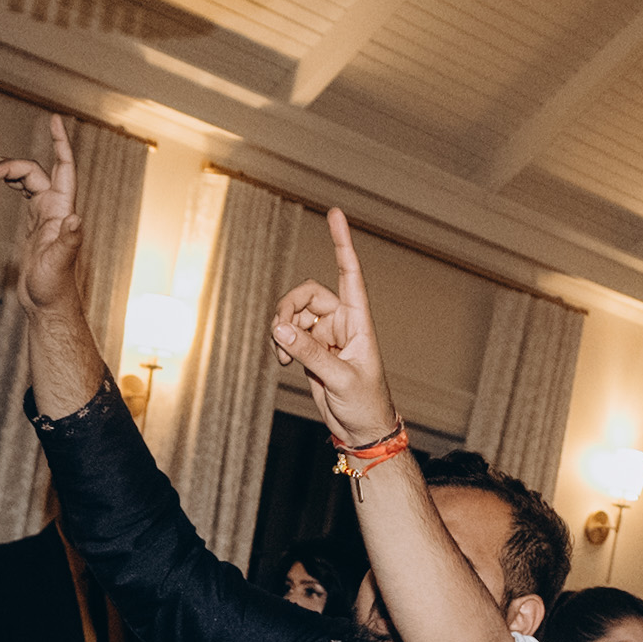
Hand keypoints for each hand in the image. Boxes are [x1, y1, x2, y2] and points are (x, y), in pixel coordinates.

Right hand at [0, 114, 94, 319]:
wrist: (47, 305)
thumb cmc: (53, 288)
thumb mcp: (58, 264)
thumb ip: (68, 242)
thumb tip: (77, 219)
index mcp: (63, 212)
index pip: (65, 168)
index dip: (61, 143)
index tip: (55, 119)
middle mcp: (58, 210)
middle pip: (36, 172)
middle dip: (13, 165)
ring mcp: (47, 217)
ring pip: (29, 181)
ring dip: (10, 172)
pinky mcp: (37, 226)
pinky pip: (26, 194)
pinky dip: (13, 184)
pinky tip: (1, 182)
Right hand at [269, 209, 398, 447]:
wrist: (360, 428)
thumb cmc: (364, 403)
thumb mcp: (338, 377)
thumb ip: (308, 352)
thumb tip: (278, 327)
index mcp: (359, 320)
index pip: (350, 273)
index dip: (342, 242)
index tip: (335, 213)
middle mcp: (342, 322)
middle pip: (307, 293)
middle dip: (289, 308)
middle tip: (280, 332)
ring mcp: (325, 334)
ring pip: (294, 313)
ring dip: (282, 329)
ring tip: (282, 355)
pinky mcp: (311, 349)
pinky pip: (288, 332)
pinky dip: (280, 342)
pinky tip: (282, 360)